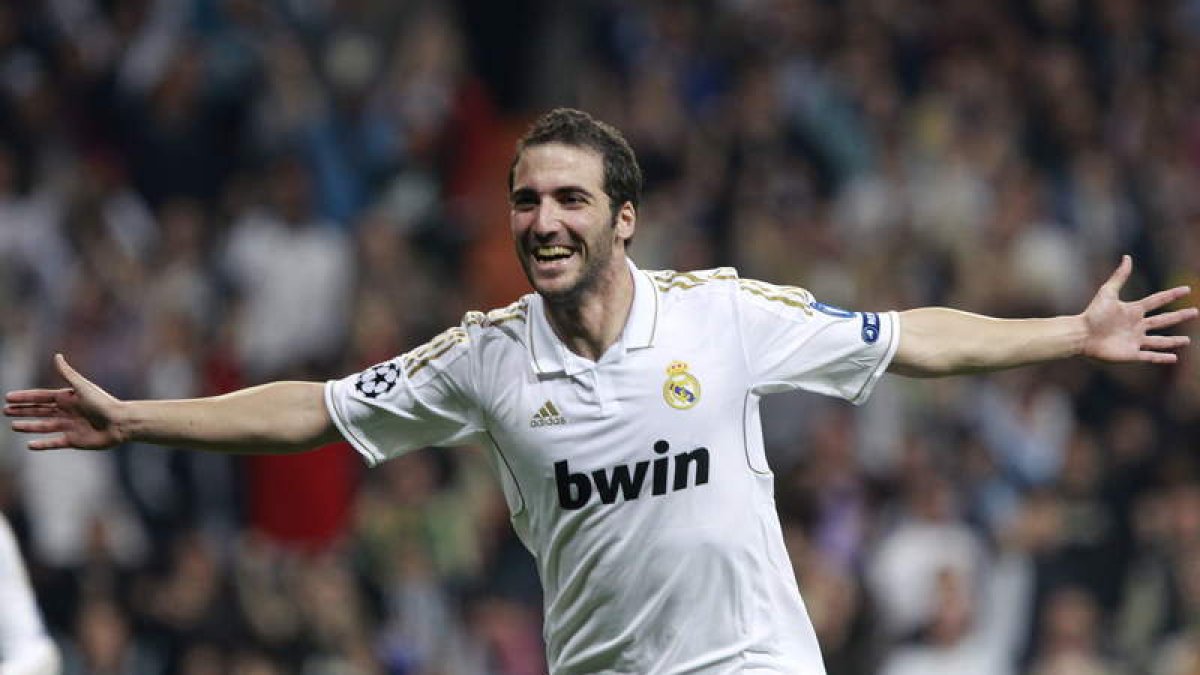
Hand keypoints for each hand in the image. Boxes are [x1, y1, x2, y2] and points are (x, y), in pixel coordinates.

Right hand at [4, 354, 126, 449]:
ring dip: (29, 426)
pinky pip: (54, 442)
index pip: (41, 397)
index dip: (25, 397)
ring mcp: (70, 426)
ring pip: (44, 426)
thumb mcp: (83, 387)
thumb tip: (57, 355)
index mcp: (68, 398)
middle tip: (5, 411)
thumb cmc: (103, 403)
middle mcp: (67, 411)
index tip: (8, 397)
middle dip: (23, 411)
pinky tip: (30, 445)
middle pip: (40, 411)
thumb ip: (68, 373)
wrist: (120, 423)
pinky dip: (42, 444)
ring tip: (13, 426)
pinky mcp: (74, 440)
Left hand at [1081, 255, 1197, 363]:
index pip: (1157, 301)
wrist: (1081, 334)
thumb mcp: (1108, 292)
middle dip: (1179, 316)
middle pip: (1163, 320)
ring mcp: (1134, 340)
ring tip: (1187, 341)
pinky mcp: (1131, 354)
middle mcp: (1136, 325)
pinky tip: (1173, 358)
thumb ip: (1119, 276)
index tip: (1186, 289)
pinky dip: (1162, 358)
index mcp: (1133, 310)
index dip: (1171, 295)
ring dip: (1173, 341)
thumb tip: (1127, 257)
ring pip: (1159, 341)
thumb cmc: (1092, 313)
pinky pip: (1150, 356)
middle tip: (1195, 312)